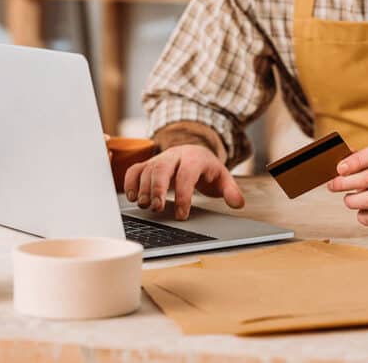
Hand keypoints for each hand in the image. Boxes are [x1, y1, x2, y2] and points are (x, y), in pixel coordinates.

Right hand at [123, 145, 244, 219]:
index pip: (187, 174)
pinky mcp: (148, 164)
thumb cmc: (207, 169)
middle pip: (162, 167)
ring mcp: (160, 159)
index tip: (182, 215)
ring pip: (147, 169)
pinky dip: (130, 182)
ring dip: (144, 189)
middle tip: (157, 208)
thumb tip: (238, 203)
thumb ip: (231, 191)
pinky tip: (132, 198)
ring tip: (146, 206)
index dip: (183, 195)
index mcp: (195, 157)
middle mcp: (176, 155)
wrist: (195, 152)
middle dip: (158, 188)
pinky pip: (135, 169)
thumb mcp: (223, 178)